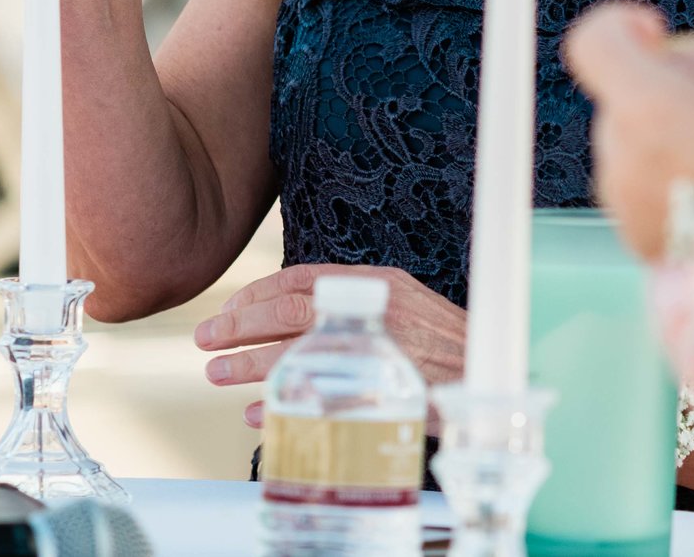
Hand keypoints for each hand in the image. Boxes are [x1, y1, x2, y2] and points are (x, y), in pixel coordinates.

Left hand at [196, 263, 466, 426]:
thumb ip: (352, 302)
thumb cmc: (441, 340)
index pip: (301, 279)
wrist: (489, 368)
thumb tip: (292, 311)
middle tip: (205, 340)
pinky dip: (281, 406)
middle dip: (239, 326)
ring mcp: (375, 351)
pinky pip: (317, 400)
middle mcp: (371, 311)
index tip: (227, 310)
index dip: (257, 294)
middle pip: (289, 312)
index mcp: (375, 284)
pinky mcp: (379, 391)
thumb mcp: (400, 301)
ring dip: (248, 365)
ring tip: (216, 374)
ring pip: (294, 353)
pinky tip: (257, 414)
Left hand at [563, 0, 693, 259]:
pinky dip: (673, 185)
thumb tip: (676, 62)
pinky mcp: (640, 241)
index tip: (655, 33)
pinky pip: (643, 193)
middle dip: (662, 92)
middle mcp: (623, 157)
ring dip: (667, 141)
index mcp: (648, 106)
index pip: (593, 43)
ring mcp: (627, 205)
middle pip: (623, 99)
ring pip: (633, 146)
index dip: (620, 27)